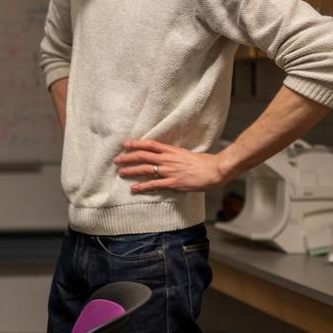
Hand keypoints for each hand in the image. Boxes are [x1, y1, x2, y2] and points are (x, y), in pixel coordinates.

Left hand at [113, 139, 227, 192]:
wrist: (216, 169)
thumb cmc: (204, 162)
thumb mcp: (187, 154)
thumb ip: (174, 155)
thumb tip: (166, 157)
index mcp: (171, 151)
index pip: (150, 144)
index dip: (136, 143)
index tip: (125, 144)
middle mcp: (168, 159)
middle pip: (143, 156)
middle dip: (128, 157)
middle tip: (116, 160)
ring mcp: (169, 171)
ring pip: (145, 169)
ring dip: (131, 171)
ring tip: (121, 172)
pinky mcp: (173, 182)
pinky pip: (154, 184)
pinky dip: (142, 187)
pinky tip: (134, 188)